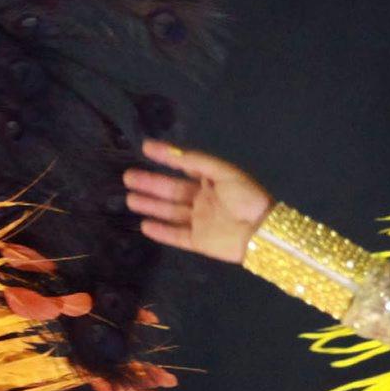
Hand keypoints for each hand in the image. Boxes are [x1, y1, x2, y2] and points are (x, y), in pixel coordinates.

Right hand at [125, 138, 272, 264]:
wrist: (261, 231)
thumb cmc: (245, 197)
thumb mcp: (222, 172)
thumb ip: (196, 162)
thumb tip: (171, 152)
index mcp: (211, 181)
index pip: (184, 167)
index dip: (166, 158)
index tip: (146, 148)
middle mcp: (203, 200)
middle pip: (172, 191)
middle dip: (151, 184)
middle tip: (128, 177)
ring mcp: (200, 221)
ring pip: (170, 212)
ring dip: (151, 205)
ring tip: (129, 198)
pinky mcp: (199, 242)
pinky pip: (176, 236)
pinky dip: (161, 231)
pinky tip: (145, 224)